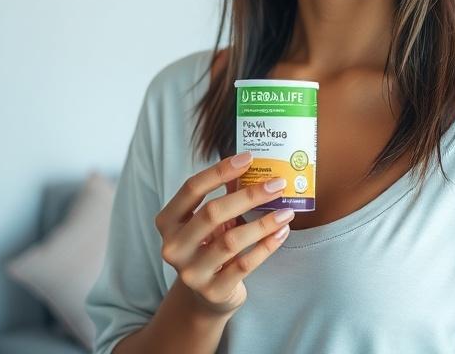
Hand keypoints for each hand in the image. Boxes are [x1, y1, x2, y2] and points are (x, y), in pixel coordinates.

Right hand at [154, 152, 294, 317]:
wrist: (206, 296)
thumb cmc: (209, 247)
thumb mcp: (211, 221)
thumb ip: (226, 194)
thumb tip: (253, 165)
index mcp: (168, 222)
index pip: (191, 188)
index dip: (220, 171)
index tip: (248, 158)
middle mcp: (174, 247)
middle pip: (212, 213)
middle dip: (248, 196)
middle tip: (276, 184)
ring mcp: (191, 272)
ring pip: (231, 241)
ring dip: (263, 223)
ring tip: (287, 211)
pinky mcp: (213, 291)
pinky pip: (245, 265)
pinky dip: (266, 246)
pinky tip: (282, 232)